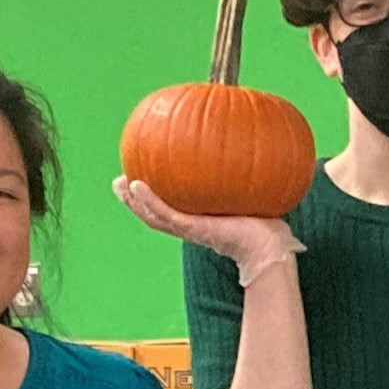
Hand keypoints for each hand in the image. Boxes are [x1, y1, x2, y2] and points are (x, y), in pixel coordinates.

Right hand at [114, 177, 304, 281]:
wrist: (270, 247)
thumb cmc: (268, 223)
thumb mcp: (251, 192)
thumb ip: (246, 173)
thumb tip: (252, 141)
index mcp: (200, 220)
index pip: (171, 210)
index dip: (154, 198)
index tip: (141, 179)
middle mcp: (192, 226)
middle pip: (154, 215)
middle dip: (134, 200)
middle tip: (118, 182)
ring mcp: (190, 228)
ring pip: (152, 217)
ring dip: (133, 202)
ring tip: (119, 184)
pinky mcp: (192, 229)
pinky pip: (164, 214)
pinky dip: (148, 201)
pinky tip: (136, 185)